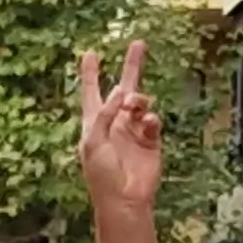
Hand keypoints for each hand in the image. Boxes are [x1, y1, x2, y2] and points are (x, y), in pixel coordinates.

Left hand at [75, 42, 163, 210]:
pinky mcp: (151, 140)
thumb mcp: (93, 141)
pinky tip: (148, 122)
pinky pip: (153, 120)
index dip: (90, 73)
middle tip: (139, 43)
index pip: (91, 92)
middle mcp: (115, 122)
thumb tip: (120, 90)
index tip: (89, 52)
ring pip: (141, 102)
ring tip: (135, 103)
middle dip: (131, 66)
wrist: (124, 199)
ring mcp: (134, 130)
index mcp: (95, 122)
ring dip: (139, 98)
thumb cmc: (101, 174)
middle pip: (124, 88)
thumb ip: (105, 114)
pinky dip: (151, 118)